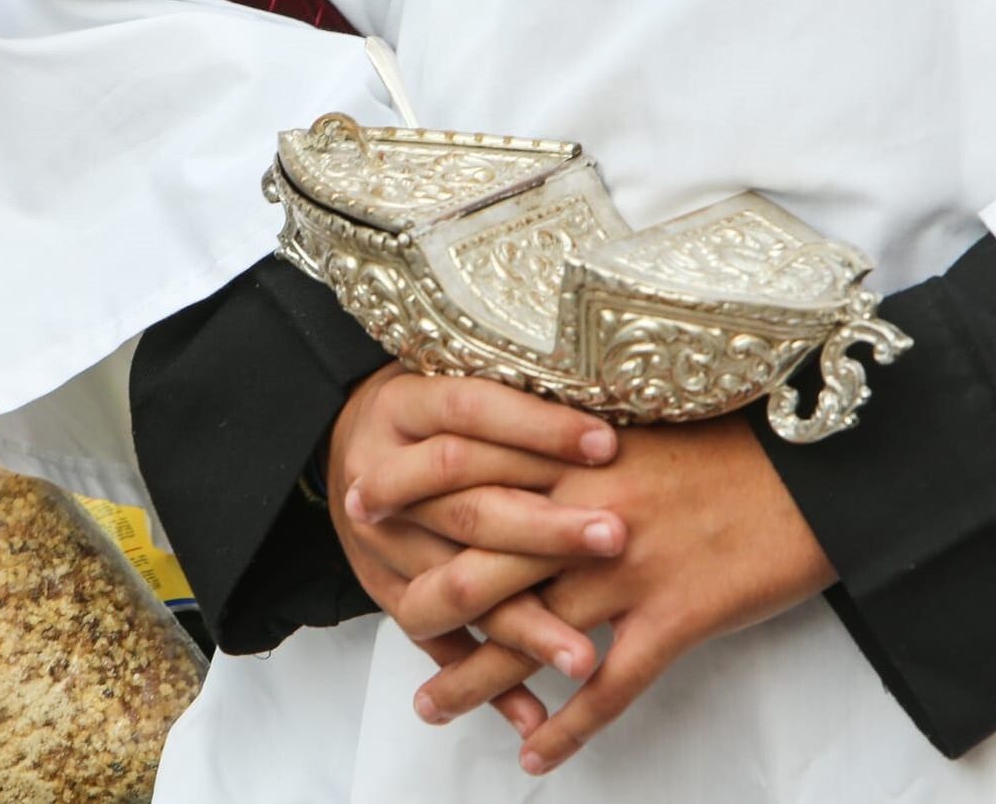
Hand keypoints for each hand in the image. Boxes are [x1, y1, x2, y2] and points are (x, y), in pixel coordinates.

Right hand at [325, 364, 625, 731]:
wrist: (341, 441)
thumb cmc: (428, 408)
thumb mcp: (449, 372)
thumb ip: (509, 388)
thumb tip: (602, 391)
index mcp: (402, 406)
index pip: (471, 412)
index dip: (537, 428)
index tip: (606, 444)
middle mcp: (377, 474)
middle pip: (465, 505)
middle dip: (542, 530)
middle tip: (614, 539)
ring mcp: (378, 542)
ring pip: (450, 589)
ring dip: (520, 625)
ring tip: (584, 659)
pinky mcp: (384, 590)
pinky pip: (434, 640)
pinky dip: (484, 680)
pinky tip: (535, 714)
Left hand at [408, 416, 835, 774]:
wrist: (820, 469)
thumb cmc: (731, 446)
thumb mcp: (639, 428)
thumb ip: (570, 448)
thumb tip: (512, 458)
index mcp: (573, 458)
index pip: (468, 472)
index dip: (410, 490)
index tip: (362, 504)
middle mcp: (588, 513)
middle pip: (482, 562)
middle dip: (427, 598)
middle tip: (394, 620)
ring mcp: (630, 569)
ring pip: (530, 635)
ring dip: (476, 679)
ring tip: (432, 709)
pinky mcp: (676, 617)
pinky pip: (610, 687)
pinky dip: (570, 728)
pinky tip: (537, 755)